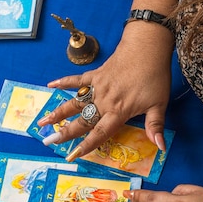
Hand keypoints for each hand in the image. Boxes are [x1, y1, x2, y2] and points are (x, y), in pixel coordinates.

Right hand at [38, 24, 173, 157]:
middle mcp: (104, 101)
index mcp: (118, 112)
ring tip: (42, 122)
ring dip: (57, 112)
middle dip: (64, 133)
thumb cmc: (155, 76)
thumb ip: (155, 126)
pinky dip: (63, 82)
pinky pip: (76, 79)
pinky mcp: (96, 74)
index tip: (73, 155)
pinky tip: (50, 85)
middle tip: (48, 142)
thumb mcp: (159, 104)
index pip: (99, 133)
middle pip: (81, 121)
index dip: (86, 145)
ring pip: (74, 102)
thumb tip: (160, 147)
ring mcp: (97, 86)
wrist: (147, 46)